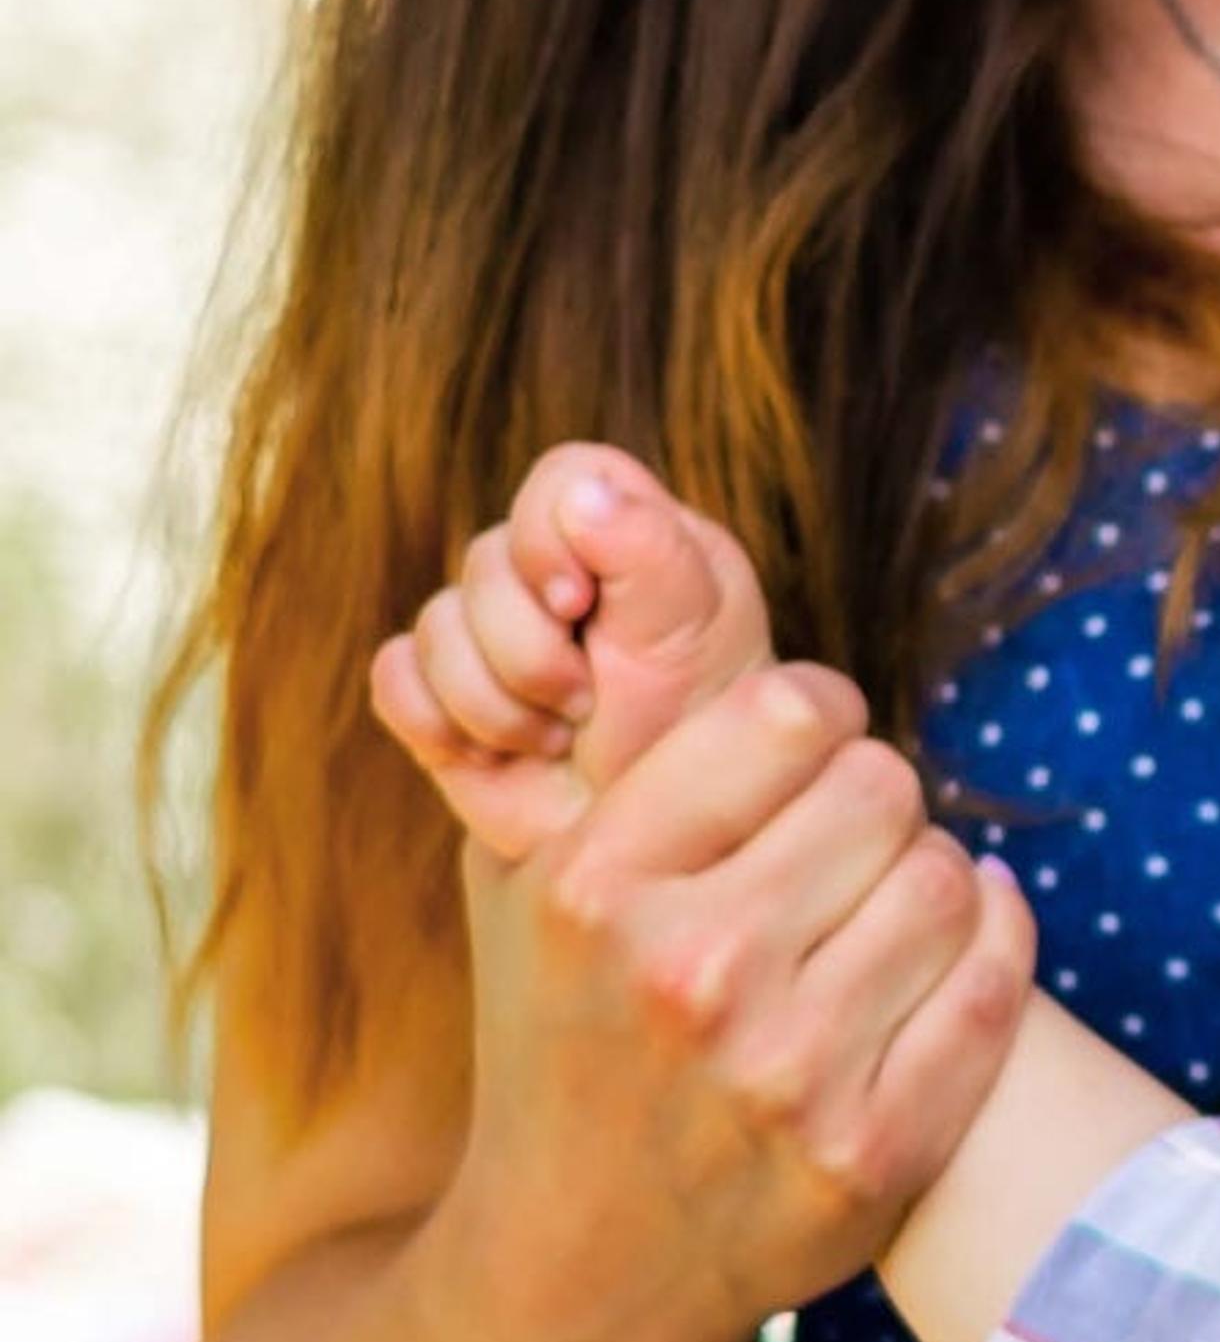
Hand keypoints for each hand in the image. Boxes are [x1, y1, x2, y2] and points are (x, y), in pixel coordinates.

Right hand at [368, 442, 774, 860]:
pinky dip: (442, 727)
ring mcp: (496, 635)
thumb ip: (654, 557)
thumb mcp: (695, 647)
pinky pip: (395, 679)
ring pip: (435, 625)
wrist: (658, 862)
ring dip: (496, 702)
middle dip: (528, 650)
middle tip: (585, 707)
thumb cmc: (704, 751)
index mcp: (641, 541)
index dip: (552, 541)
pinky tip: (501, 758)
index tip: (581, 608)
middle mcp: (564, 576)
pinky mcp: (446, 695)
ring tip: (558, 742)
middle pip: (485, 559)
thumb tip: (583, 493)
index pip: (563, 479)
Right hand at [371, 446, 1033, 1341]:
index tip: (804, 752)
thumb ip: (614, 749)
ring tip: (881, 907)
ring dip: (934, 880)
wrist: (576, 1269)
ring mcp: (788, 1071)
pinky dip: (996, 946)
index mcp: (597, 885)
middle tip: (845, 841)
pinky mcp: (875, 1151)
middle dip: (875, 802)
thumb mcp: (533, 887)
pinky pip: (997, 985)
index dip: (816, 718)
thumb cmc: (566, 1040)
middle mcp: (690, 973)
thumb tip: (669, 540)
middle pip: (884, 784)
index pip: (788, 710)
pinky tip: (957, 943)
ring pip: (949, 879)